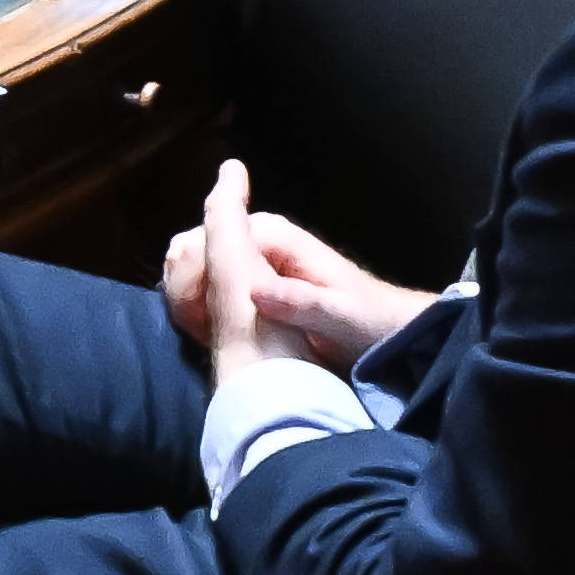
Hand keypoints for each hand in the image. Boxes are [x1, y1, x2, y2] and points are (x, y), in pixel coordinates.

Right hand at [160, 171, 427, 377]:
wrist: (388, 330)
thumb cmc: (370, 320)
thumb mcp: (342, 316)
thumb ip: (303, 302)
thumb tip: (255, 290)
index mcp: (275, 237)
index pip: (211, 240)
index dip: (197, 279)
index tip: (201, 321)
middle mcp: (259, 239)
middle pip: (195, 248)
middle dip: (186, 289)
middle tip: (200, 332)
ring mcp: (253, 259)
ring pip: (196, 265)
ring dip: (189, 300)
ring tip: (203, 336)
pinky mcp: (251, 282)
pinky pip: (208, 284)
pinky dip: (200, 309)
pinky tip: (210, 337)